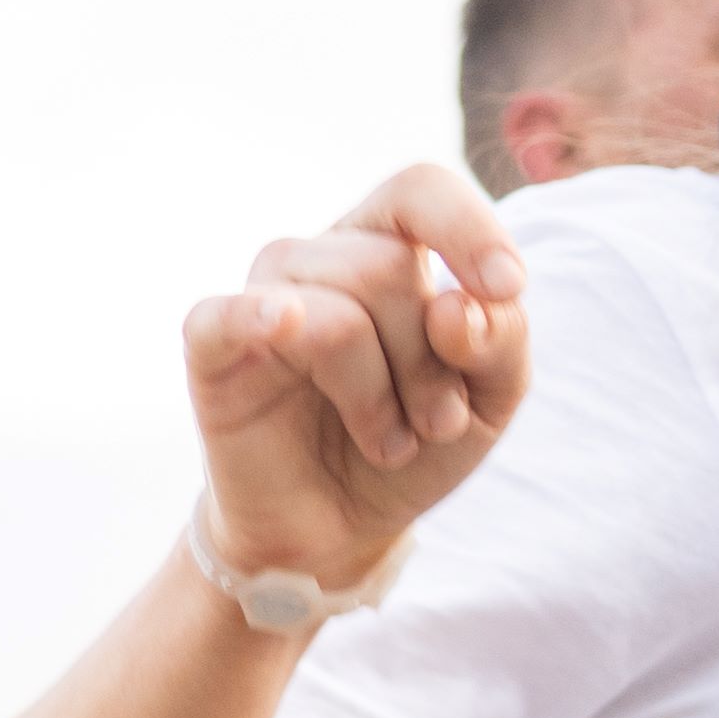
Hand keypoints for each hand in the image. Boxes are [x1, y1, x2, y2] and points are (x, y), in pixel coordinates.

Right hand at [185, 160, 527, 595]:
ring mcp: (263, 298)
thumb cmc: (414, 444)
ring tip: (389, 441)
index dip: (468, 228)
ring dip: (379, 397)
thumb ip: (500, 339)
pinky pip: (225, 315)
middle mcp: (321, 259)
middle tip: (436, 424)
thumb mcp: (489, 397)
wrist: (340, 528)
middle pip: (388, 266)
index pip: (419, 189)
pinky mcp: (211, 349)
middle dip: (429, 359)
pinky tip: (284, 327)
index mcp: (388, 247)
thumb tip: (456, 309)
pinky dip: (256, 316)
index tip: (506, 289)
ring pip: (339, 315)